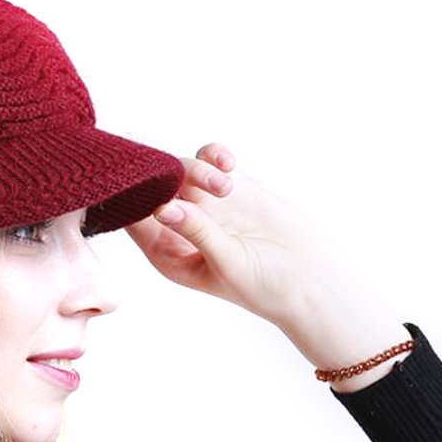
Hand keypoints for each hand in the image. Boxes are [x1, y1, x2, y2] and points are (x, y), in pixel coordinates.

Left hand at [124, 142, 361, 331]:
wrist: (310, 280)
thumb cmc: (265, 286)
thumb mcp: (226, 262)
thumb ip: (197, 232)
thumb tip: (162, 208)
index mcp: (166, 253)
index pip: (134, 221)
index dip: (130, 196)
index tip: (140, 178)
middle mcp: (179, 228)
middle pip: (154, 189)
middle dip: (170, 178)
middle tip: (204, 184)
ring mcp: (205, 206)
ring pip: (182, 170)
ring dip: (199, 170)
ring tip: (227, 185)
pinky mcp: (230, 189)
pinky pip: (210, 160)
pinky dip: (215, 155)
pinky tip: (229, 164)